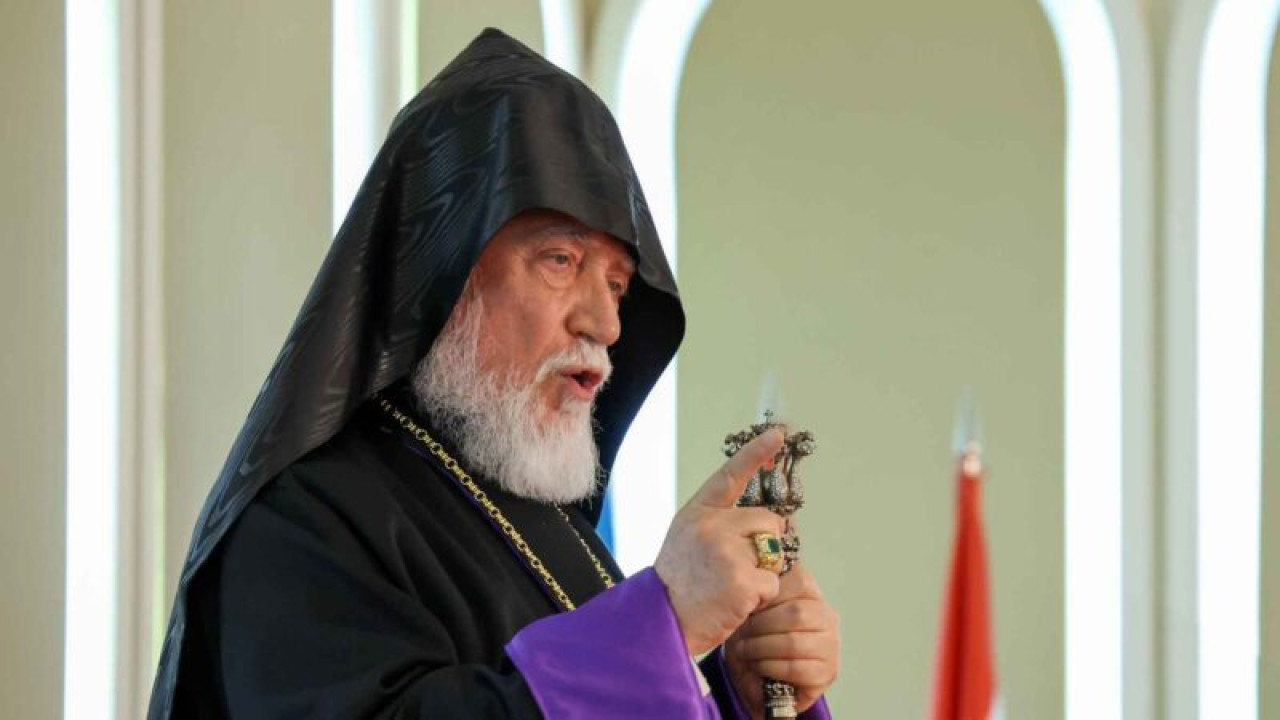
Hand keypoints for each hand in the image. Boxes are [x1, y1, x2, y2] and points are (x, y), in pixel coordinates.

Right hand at [654, 429, 786, 655]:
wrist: (660, 625)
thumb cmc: (678, 587)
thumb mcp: (688, 541)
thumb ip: (719, 525)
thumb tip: (767, 522)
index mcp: (697, 513)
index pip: (730, 475)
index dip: (756, 453)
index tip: (777, 434)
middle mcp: (711, 525)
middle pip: (769, 522)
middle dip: (765, 545)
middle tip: (738, 570)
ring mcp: (727, 551)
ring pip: (775, 553)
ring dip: (764, 573)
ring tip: (732, 588)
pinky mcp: (742, 579)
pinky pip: (773, 582)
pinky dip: (762, 597)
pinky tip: (736, 603)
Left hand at [724, 563, 839, 716]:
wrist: (759, 678)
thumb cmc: (755, 637)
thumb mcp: (753, 609)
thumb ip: (759, 588)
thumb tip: (752, 574)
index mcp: (812, 593)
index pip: (800, 579)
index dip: (769, 592)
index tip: (748, 603)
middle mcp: (827, 617)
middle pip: (796, 613)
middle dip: (762, 623)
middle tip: (740, 630)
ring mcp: (830, 646)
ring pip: (794, 642)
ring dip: (761, 647)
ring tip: (743, 650)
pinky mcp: (826, 673)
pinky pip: (794, 668)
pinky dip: (768, 666)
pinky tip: (756, 665)